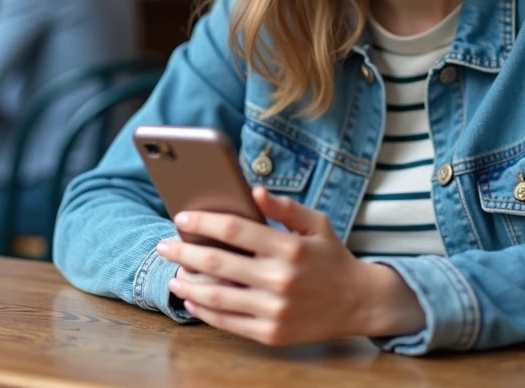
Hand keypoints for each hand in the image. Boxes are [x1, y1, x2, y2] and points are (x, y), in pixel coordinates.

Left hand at [156, 187, 424, 345]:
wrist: (360, 303)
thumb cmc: (332, 257)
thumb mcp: (316, 223)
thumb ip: (284, 207)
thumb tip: (253, 190)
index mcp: (289, 247)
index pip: (234, 230)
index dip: (203, 223)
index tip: (181, 217)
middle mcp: (280, 279)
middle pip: (217, 263)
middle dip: (184, 252)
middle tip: (164, 245)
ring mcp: (274, 310)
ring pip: (216, 296)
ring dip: (188, 284)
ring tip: (172, 275)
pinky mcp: (272, 334)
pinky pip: (228, 323)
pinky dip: (204, 312)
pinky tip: (192, 300)